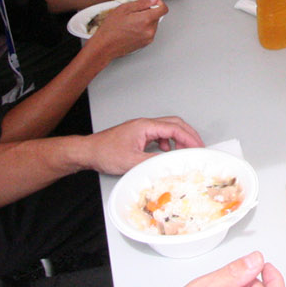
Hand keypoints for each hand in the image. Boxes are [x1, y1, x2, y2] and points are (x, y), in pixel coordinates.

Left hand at [83, 116, 202, 174]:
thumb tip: (172, 162)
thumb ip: (154, 161)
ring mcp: (140, 129)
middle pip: (173, 124)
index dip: (189, 137)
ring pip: (166, 128)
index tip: (198, 147)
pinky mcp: (137, 135)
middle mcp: (144, 124)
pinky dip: (167, 142)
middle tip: (197, 146)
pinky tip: (165, 151)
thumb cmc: (104, 153)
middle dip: (188, 134)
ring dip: (178, 138)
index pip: (174, 128)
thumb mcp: (132, 161)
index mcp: (145, 126)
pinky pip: (158, 135)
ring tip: (184, 150)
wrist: (88, 152)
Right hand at [89, 0, 167, 58]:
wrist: (105, 46)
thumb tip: (153, 0)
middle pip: (157, 16)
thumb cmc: (111, 29)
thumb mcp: (124, 9)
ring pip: (153, 24)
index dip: (158, 3)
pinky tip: (131, 28)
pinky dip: (143, 28)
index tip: (152, 2)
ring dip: (145, 20)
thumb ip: (142, 3)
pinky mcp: (145, 44)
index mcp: (146, 20)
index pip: (163, 9)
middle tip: (134, 13)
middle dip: (148, 12)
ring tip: (130, 22)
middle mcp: (150, 30)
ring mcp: (148, 38)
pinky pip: (148, 32)